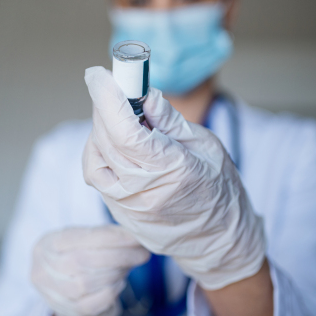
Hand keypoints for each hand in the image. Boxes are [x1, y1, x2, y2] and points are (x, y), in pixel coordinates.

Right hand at [31, 225, 149, 315]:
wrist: (64, 288)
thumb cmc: (77, 256)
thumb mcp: (83, 239)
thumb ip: (103, 235)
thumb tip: (133, 233)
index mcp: (47, 244)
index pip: (81, 237)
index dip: (112, 237)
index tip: (135, 237)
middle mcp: (43, 268)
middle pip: (83, 261)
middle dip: (118, 256)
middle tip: (141, 253)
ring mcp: (51, 293)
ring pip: (86, 283)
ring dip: (115, 273)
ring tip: (130, 265)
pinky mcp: (65, 311)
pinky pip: (91, 304)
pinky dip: (110, 292)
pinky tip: (120, 282)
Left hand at [82, 66, 265, 289]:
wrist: (218, 241)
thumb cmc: (220, 190)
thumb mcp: (205, 146)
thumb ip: (168, 120)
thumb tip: (142, 93)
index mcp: (170, 169)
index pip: (124, 130)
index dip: (106, 98)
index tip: (97, 74)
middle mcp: (142, 191)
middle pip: (106, 138)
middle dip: (105, 107)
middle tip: (117, 89)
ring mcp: (126, 207)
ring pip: (94, 157)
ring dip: (101, 131)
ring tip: (121, 121)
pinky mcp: (118, 214)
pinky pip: (97, 175)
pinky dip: (101, 152)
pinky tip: (117, 145)